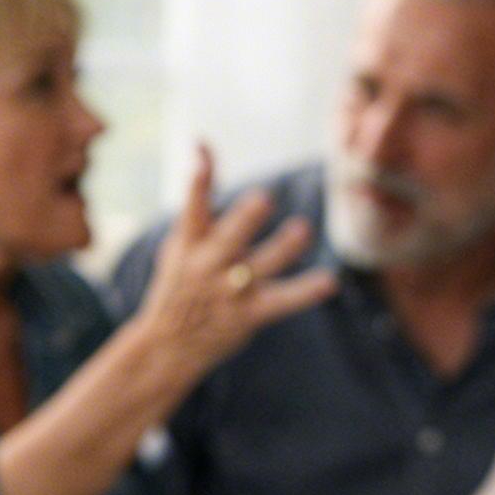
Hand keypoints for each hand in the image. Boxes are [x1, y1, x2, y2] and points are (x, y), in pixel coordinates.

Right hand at [129, 145, 336, 395]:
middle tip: (262, 198)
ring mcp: (229, 291)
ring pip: (260, 266)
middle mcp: (207, 265)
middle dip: (244, 219)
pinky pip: (282, 301)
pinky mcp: (249, 314)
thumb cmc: (179, 285)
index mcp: (188, 244)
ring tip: (302, 229)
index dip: (199, 178)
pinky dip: (306, 291)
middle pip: (229, 238)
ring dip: (282, 248)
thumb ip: (196, 205)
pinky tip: (328, 281)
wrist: (166, 345)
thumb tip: (202, 152)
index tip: (203, 149)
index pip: (192, 206)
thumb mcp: (178, 246)